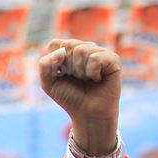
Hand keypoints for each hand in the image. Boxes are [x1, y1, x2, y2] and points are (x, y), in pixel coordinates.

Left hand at [39, 39, 120, 155]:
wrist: (87, 114)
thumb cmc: (69, 97)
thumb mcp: (48, 83)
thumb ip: (45, 65)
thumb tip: (61, 51)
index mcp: (70, 51)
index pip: (55, 44)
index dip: (54, 62)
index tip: (61, 75)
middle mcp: (85, 48)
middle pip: (68, 46)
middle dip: (67, 67)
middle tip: (76, 78)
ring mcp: (100, 52)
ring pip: (81, 50)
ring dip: (80, 71)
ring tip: (87, 79)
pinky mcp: (112, 59)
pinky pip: (95, 58)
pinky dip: (92, 72)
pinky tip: (97, 79)